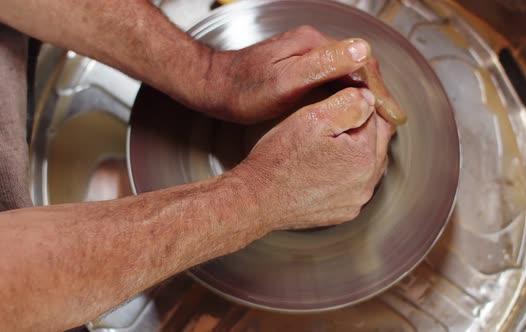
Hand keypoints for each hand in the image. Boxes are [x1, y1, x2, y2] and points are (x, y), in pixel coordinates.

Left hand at [194, 26, 404, 124]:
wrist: (213, 88)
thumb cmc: (242, 89)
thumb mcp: (284, 80)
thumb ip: (322, 64)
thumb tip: (362, 50)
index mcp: (313, 44)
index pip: (361, 62)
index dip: (380, 89)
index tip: (392, 114)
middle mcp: (312, 46)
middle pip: (357, 66)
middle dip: (377, 93)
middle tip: (392, 120)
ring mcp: (304, 57)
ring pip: (346, 75)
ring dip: (364, 96)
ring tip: (378, 120)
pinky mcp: (297, 70)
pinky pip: (331, 81)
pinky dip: (346, 97)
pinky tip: (351, 113)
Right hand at [231, 87, 393, 230]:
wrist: (256, 199)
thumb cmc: (278, 158)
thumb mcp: (311, 118)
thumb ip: (348, 103)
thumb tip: (369, 97)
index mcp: (364, 157)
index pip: (377, 118)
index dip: (360, 102)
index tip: (343, 98)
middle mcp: (366, 184)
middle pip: (378, 142)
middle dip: (362, 126)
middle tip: (337, 115)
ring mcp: (355, 201)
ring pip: (368, 165)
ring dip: (356, 149)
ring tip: (330, 139)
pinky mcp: (343, 212)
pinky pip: (354, 185)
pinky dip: (346, 172)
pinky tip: (326, 163)